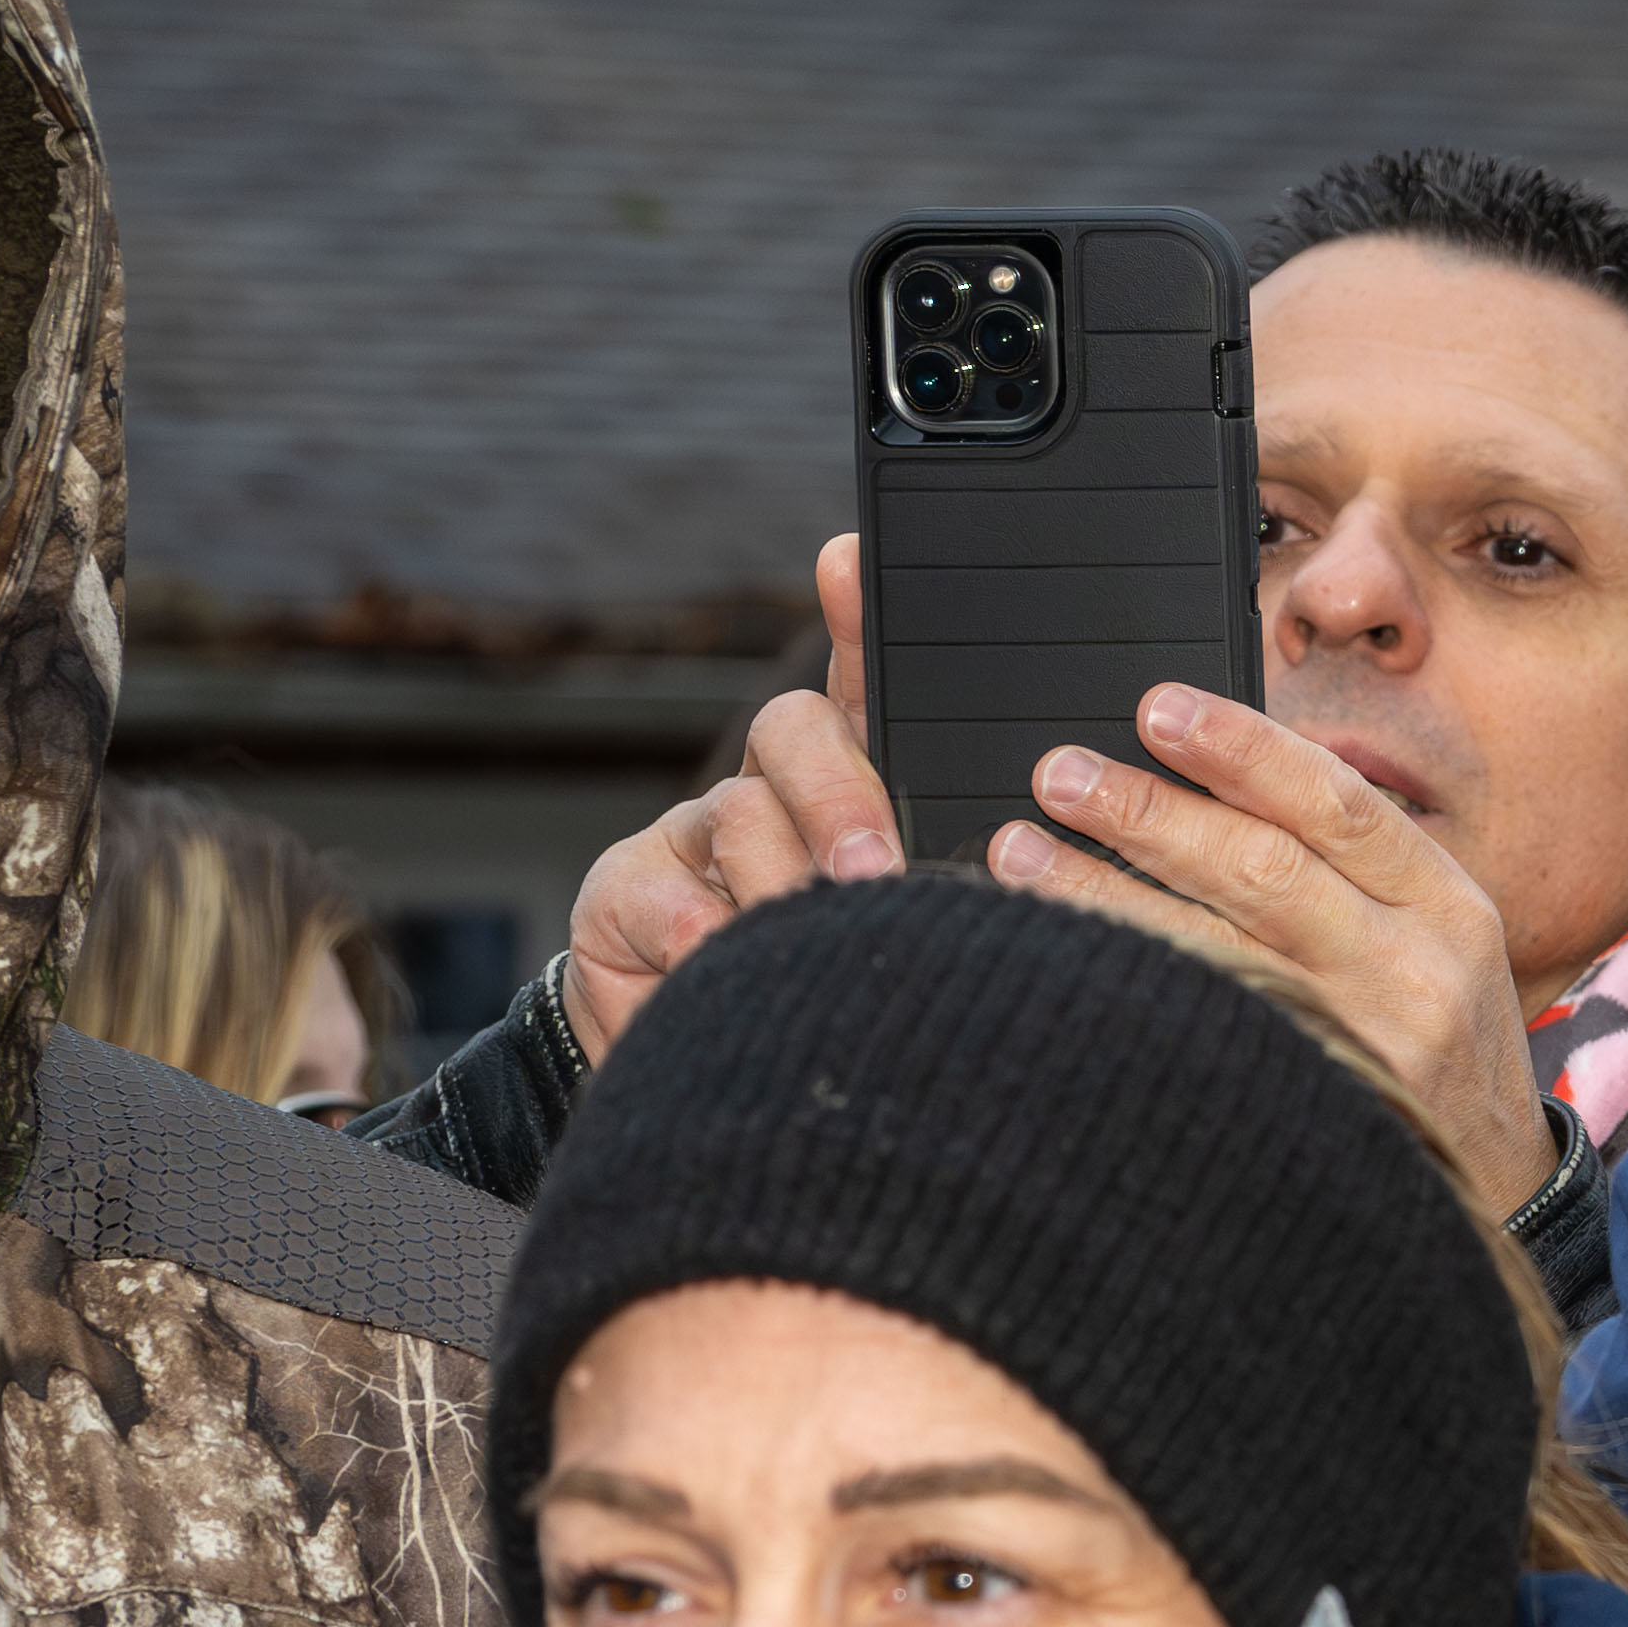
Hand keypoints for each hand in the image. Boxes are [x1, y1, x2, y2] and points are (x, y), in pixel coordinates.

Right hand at [557, 541, 906, 1062]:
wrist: (708, 1065)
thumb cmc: (841, 990)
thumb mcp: (912, 936)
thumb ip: (946, 893)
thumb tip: (1004, 880)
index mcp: (858, 786)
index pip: (863, 687)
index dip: (856, 622)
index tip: (850, 561)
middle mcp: (772, 790)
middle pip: (796, 732)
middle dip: (841, 796)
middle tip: (872, 870)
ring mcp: (692, 834)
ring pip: (739, 815)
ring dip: (781, 889)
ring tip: (811, 949)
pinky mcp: (624, 889)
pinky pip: (666, 898)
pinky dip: (704, 945)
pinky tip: (722, 974)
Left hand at [1002, 685, 1545, 1217]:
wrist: (1492, 1189)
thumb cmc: (1444, 1039)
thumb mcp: (1438, 937)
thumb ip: (1351, 863)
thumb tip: (1215, 771)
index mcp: (1449, 904)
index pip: (1337, 804)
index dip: (1241, 749)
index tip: (1155, 709)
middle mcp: (1412, 972)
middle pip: (1265, 871)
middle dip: (1150, 815)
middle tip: (1062, 775)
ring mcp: (1358, 1048)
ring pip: (1213, 955)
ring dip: (1105, 896)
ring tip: (1022, 854)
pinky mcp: (1304, 1110)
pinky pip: (1200, 1035)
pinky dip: (1127, 991)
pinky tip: (1063, 962)